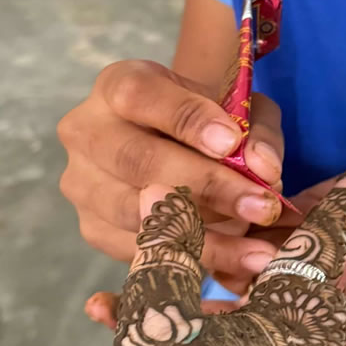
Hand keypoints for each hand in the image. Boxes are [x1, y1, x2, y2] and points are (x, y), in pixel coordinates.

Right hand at [58, 59, 289, 281]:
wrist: (179, 142)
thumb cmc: (210, 119)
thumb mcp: (240, 108)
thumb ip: (256, 131)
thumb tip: (264, 170)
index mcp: (119, 84)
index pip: (142, 96)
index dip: (186, 120)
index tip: (231, 143)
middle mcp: (87, 131)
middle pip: (137, 161)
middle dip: (205, 186)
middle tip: (260, 205)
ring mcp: (81, 183)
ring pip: (135, 213)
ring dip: (203, 234)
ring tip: (257, 248)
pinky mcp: (91, 227)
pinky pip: (137, 249)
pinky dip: (192, 258)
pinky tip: (238, 261)